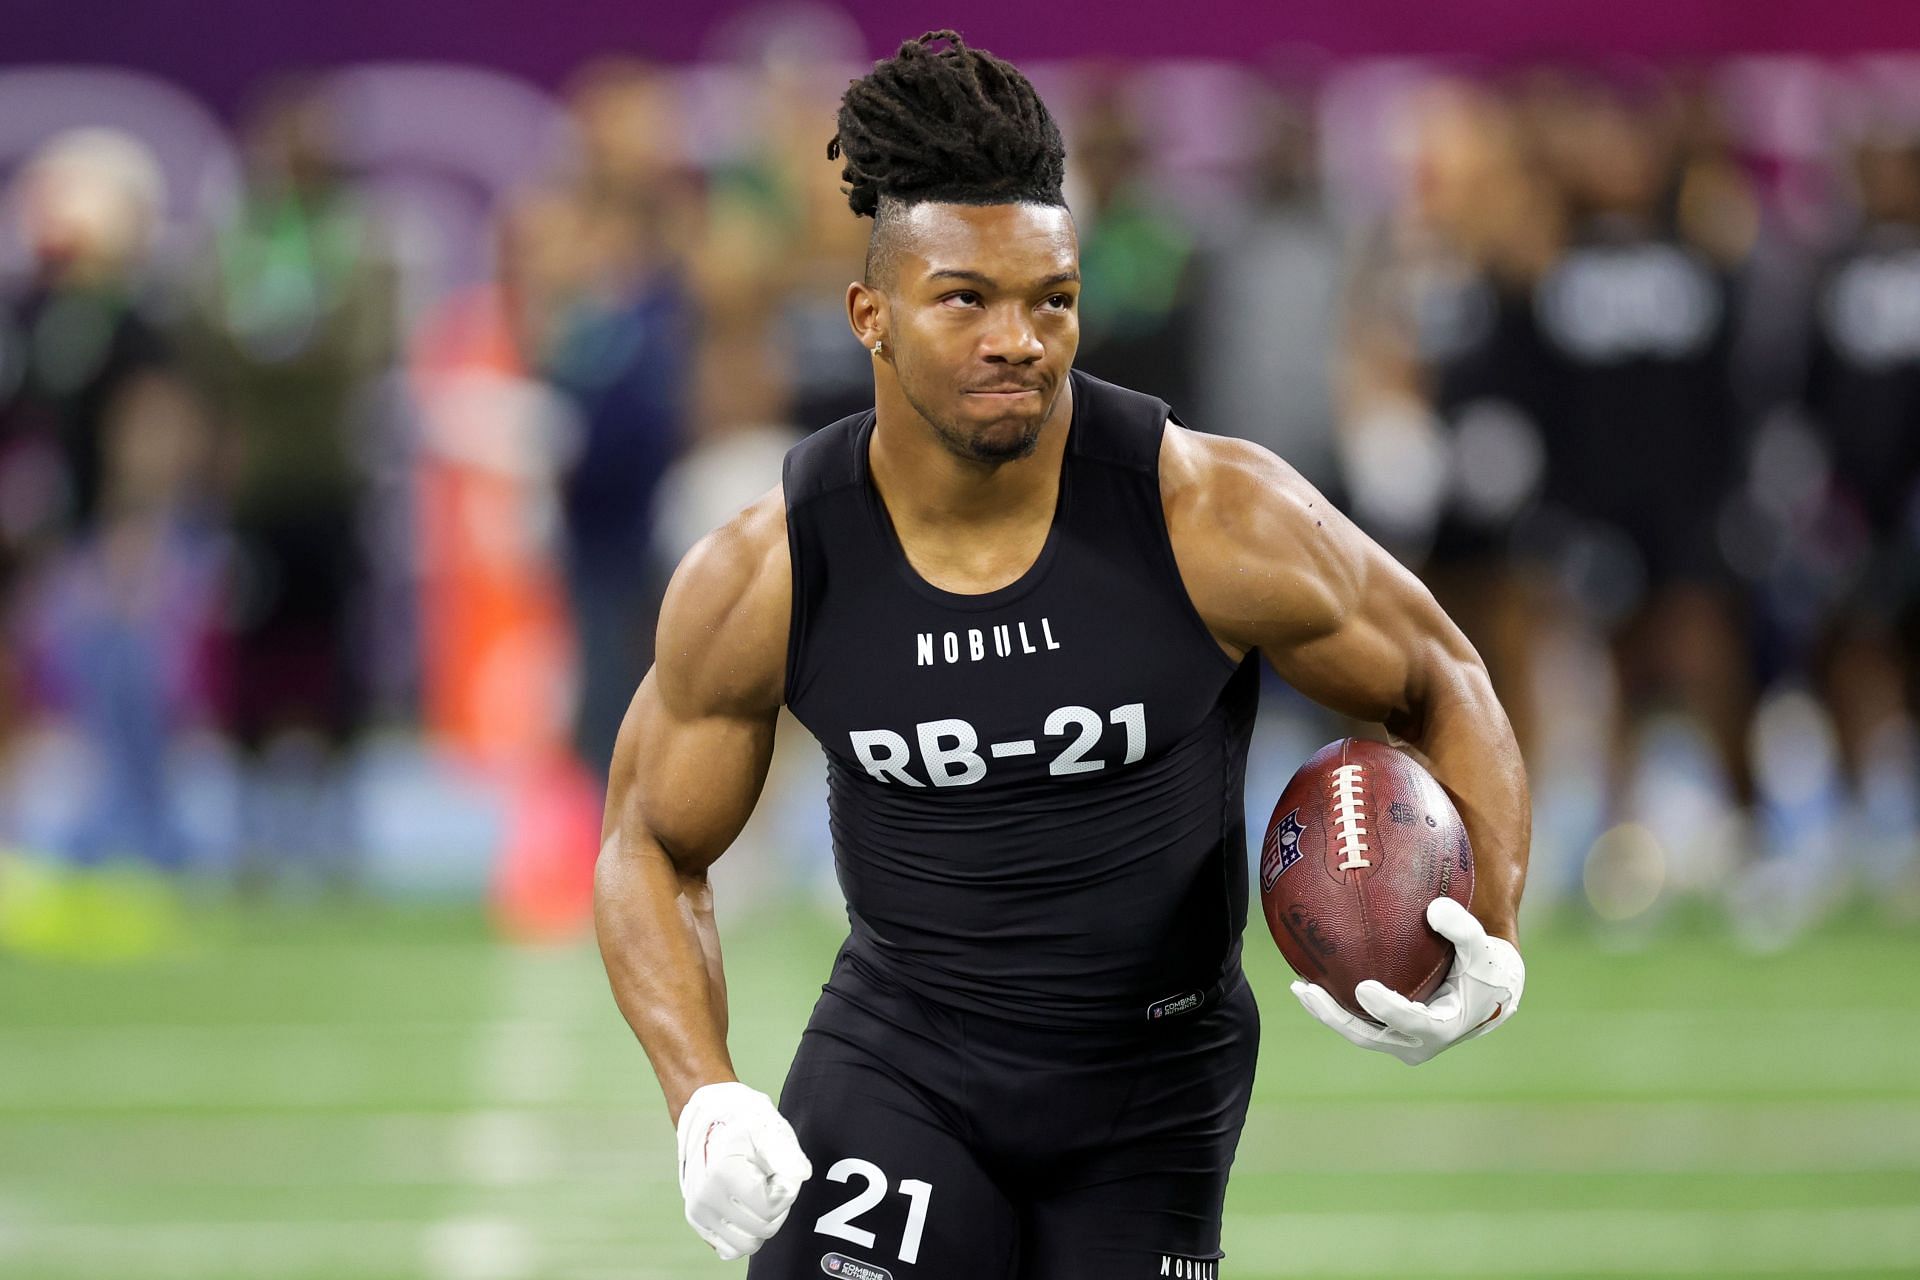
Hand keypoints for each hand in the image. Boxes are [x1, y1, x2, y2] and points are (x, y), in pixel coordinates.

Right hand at [676, 1081, 812, 1258]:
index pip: (770, 1207)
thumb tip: (801, 1175)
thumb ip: (786, 1152)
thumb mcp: (768, 1126)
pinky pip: (729, 1248)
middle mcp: (705, 1198)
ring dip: (761, 1223)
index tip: (779, 1170)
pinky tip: (746, 1206)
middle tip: (771, 1180)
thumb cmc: (743, 1119)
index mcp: (723, 1173)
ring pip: (747, 1245)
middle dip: (777, 1207)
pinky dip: (744, 1233)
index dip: (785, 1190)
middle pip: (763, 1228)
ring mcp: (698, 1212)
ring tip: (759, 1194)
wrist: (709, 1115)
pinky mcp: (697, 1222)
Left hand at [1290, 897, 1523, 1065]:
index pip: (1411, 1022)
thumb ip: (1462, 928)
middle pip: (1369, 1036)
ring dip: (1327, 1012)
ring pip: (1357, 1031)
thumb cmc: (1487, 967)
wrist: (1491, 991)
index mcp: (1443, 1028)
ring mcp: (1400, 1040)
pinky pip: (1358, 1020)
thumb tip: (1435, 908)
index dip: (1387, 1009)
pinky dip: (1336, 1003)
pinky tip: (1310, 979)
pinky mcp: (1389, 1031)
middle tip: (1307, 991)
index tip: (1363, 988)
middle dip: (1335, 1017)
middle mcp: (1417, 1042)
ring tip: (1298, 988)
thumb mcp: (1483, 947)